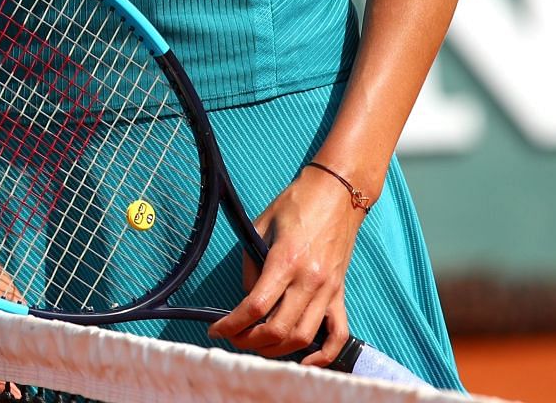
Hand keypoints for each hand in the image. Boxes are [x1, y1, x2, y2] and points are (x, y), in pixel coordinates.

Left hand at [207, 167, 361, 366]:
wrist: (337, 194)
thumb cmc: (295, 204)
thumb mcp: (261, 224)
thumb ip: (252, 264)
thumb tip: (248, 298)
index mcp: (285, 260)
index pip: (255, 306)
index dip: (231, 324)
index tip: (216, 330)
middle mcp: (308, 280)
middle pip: (278, 329)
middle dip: (249, 341)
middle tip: (233, 338)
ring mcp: (328, 290)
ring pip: (304, 336)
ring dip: (277, 349)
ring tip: (257, 345)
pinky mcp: (340, 293)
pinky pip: (338, 334)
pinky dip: (324, 355)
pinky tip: (305, 360)